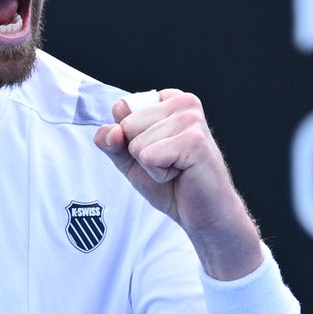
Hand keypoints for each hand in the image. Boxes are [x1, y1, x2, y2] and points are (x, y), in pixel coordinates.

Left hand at [93, 89, 260, 277]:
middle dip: (140, 154)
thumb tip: (109, 132)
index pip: (121, 110)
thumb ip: (112, 142)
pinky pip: (149, 157)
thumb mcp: (130, 160)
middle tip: (169, 164)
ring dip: (152, 166)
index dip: (130, 141)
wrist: (203, 214)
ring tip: (177, 169)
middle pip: (127, 125)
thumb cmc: (172, 184)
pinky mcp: (195, 140)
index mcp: (169, 99)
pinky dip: (159, 174)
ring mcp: (191, 119)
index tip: (157, 152)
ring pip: (137, 143)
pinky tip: (182, 174)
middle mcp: (183, 102)